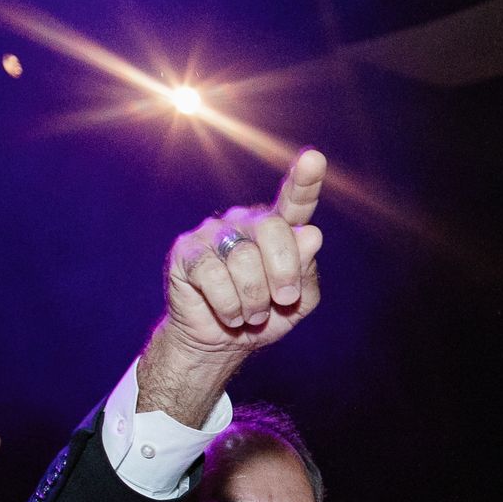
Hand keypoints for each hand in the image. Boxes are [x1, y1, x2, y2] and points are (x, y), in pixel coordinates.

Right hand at [154, 148, 326, 360]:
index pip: (295, 201)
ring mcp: (214, 233)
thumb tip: (311, 234)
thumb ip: (307, 271)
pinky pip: (215, 275)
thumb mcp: (299, 301)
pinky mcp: (187, 251)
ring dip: (255, 299)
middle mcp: (246, 223)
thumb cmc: (266, 316)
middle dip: (284, 274)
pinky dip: (230, 306)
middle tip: (282, 300)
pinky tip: (230, 314)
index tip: (315, 159)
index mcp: (279, 230)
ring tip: (251, 314)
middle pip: (274, 230)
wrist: (222, 342)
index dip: (305, 181)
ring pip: (245, 258)